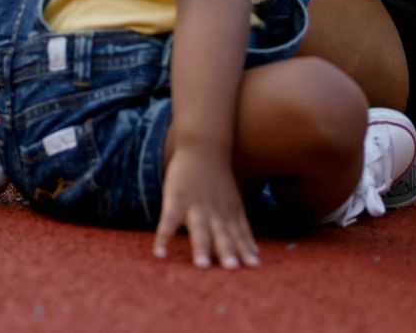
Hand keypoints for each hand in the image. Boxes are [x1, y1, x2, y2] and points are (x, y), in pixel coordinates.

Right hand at [152, 145, 259, 268]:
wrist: (203, 145)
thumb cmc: (218, 180)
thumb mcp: (235, 203)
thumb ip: (242, 229)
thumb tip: (255, 254)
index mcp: (230, 214)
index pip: (240, 235)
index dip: (246, 251)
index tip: (254, 268)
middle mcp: (215, 212)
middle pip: (223, 234)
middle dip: (227, 252)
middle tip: (232, 269)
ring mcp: (195, 206)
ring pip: (199, 228)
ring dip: (201, 247)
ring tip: (201, 266)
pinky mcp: (175, 200)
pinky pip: (168, 222)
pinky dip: (163, 237)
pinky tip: (159, 254)